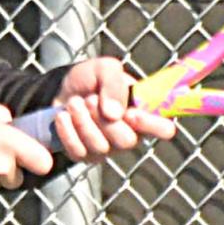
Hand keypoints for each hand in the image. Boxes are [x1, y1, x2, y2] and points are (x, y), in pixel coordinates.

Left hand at [50, 57, 175, 162]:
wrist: (60, 88)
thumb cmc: (90, 79)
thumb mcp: (104, 69)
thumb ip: (114, 84)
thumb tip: (115, 114)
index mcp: (142, 112)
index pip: (163, 128)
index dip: (153, 125)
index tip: (132, 114)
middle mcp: (129, 134)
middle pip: (127, 141)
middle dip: (104, 119)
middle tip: (91, 99)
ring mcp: (108, 149)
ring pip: (100, 146)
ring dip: (82, 120)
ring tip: (75, 102)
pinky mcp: (85, 156)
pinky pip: (78, 152)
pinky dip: (67, 130)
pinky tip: (63, 116)